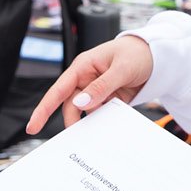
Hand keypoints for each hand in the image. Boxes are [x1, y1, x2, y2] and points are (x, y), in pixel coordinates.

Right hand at [26, 36, 154, 133]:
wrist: (156, 55)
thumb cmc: (136, 53)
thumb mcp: (121, 68)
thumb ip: (101, 86)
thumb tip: (81, 103)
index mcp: (83, 67)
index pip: (58, 90)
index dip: (44, 109)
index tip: (33, 126)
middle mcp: (86, 79)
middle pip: (71, 106)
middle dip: (74, 120)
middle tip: (81, 136)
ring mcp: (96, 90)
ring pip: (86, 112)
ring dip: (92, 121)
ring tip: (103, 125)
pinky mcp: (107, 98)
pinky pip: (100, 113)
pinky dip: (104, 119)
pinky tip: (112, 122)